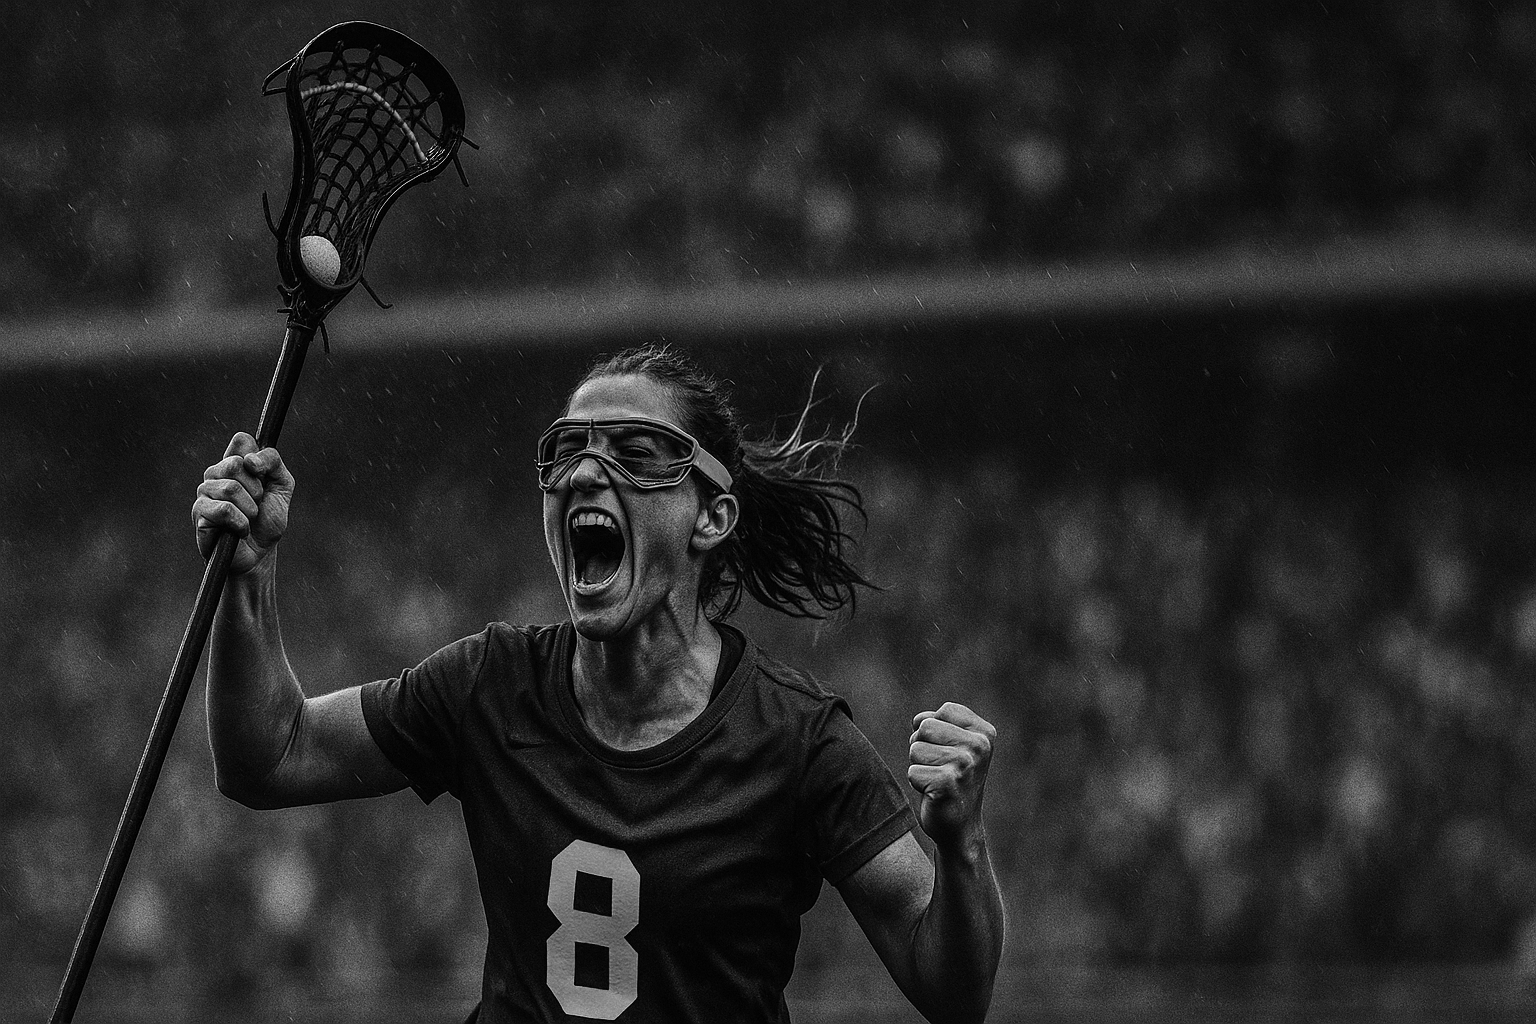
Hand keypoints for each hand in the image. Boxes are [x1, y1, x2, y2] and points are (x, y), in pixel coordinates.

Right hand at [192, 432, 294, 574]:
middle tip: (257, 503)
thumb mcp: (283, 487)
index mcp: (236, 463)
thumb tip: (250, 460)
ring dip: (250, 509)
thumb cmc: (268, 519)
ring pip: (231, 488)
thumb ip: (273, 463)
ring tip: (249, 518)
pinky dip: (241, 523)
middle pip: (235, 463)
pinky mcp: (199, 513)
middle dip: (256, 489)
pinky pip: (224, 510)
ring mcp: (204, 492)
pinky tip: (240, 530)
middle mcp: (216, 473)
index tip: (263, 475)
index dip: (257, 457)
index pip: (241, 440)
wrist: (260, 553)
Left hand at [908, 702, 995, 852]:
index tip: (948, 750)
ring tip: (937, 780)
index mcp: (984, 733)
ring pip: (915, 749)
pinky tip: (934, 793)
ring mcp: (965, 765)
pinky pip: (913, 772)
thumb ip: (940, 722)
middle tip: (940, 768)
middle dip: (923, 747)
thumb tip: (919, 721)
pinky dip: (918, 784)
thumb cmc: (952, 780)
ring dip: (920, 766)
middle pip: (925, 727)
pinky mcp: (948, 783)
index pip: (943, 710)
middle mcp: (979, 746)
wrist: (960, 827)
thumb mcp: (955, 744)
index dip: (935, 730)